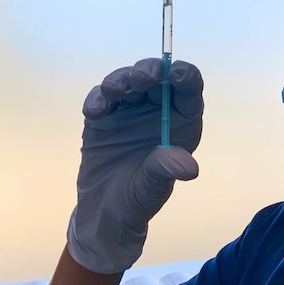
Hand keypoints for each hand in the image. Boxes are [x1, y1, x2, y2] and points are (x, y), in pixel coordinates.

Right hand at [66, 58, 203, 273]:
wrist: (103, 212)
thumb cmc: (138, 199)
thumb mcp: (153, 188)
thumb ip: (165, 170)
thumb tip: (189, 166)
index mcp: (180, 122)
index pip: (188, 90)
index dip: (184, 76)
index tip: (175, 73)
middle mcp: (157, 111)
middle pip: (157, 79)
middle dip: (149, 72)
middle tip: (140, 78)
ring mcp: (129, 110)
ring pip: (128, 81)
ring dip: (121, 80)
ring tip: (114, 90)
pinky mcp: (103, 115)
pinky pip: (101, 98)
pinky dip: (97, 99)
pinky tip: (95, 112)